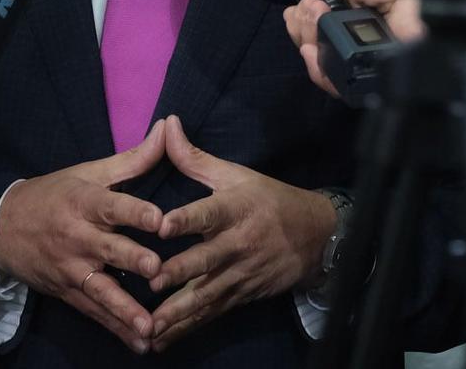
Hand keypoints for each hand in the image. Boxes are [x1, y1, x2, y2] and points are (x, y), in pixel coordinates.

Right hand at [0, 122, 169, 353]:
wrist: (2, 227)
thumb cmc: (55, 194)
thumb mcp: (89, 173)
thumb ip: (134, 159)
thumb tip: (169, 129)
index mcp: (84, 202)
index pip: (112, 205)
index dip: (135, 211)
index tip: (160, 219)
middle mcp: (77, 237)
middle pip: (108, 249)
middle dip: (133, 260)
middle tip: (158, 270)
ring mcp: (71, 268)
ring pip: (101, 289)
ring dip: (126, 309)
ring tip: (149, 326)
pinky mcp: (68, 292)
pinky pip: (95, 312)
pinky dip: (116, 329)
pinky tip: (140, 343)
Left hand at [147, 116, 338, 350]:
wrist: (315, 236)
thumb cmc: (268, 199)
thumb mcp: (235, 174)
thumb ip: (195, 158)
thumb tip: (167, 125)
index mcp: (234, 209)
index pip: (208, 213)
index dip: (186, 220)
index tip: (161, 225)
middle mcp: (238, 244)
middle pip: (206, 261)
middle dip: (179, 274)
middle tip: (150, 283)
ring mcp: (241, 274)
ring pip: (207, 295)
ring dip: (178, 311)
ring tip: (149, 325)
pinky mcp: (241, 296)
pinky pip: (212, 314)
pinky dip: (188, 328)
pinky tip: (163, 340)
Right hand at [282, 0, 422, 99]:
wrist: (422, 0)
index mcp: (355, 6)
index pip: (318, 18)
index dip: (302, 15)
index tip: (295, 8)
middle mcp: (356, 31)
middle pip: (312, 38)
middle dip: (303, 23)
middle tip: (312, 9)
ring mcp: (360, 54)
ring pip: (319, 58)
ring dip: (308, 38)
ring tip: (318, 20)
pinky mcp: (365, 75)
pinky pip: (334, 79)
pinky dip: (319, 67)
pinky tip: (314, 51)